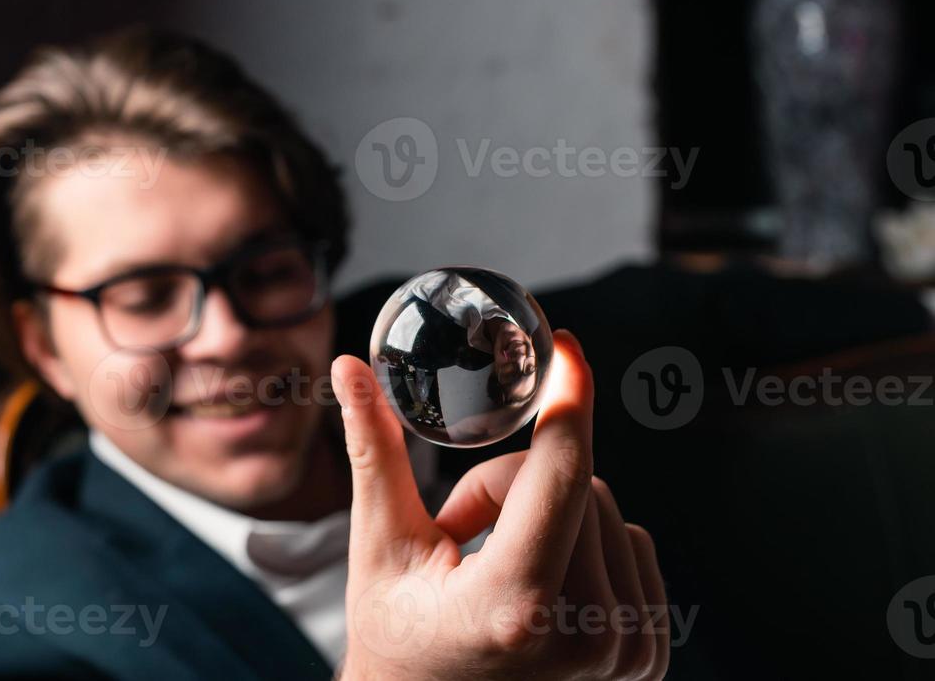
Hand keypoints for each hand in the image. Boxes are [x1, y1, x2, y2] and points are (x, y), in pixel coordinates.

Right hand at [333, 330, 668, 680]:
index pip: (562, 474)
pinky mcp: (647, 658)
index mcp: (514, 606)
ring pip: (610, 510)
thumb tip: (349, 368)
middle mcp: (585, 636)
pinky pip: (632, 546)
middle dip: (513, 485)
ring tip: (492, 565)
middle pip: (579, 484)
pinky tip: (539, 587)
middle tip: (458, 533)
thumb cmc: (395, 640)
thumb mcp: (379, 546)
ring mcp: (625, 656)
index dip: (567, 398)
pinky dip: (585, 543)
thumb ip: (374, 451)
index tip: (566, 347)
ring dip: (549, 515)